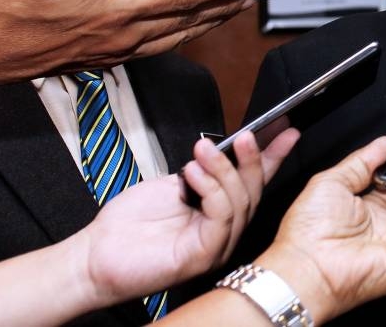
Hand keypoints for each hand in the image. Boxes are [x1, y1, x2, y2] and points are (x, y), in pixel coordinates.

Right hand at [0, 0, 252, 96]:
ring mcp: (120, 49)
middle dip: (224, 5)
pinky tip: (189, 29)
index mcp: (117, 9)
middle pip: (189, 19)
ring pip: (179, 36)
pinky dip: (184, 36)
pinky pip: (160, 47)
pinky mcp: (111, 57)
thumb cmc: (15, 7)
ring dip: (209, 22)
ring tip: (231, 9)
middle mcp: (125, 34)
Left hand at [74, 128, 298, 307]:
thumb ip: (205, 172)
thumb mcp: (176, 184)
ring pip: (240, 202)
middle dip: (252, 159)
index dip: (273, 156)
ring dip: (223, 170)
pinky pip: (222, 217)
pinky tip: (193, 174)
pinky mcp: (204, 255)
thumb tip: (229, 149)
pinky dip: (211, 189)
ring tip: (201, 151)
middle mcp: (225, 231)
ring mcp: (217, 246)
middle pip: (254, 191)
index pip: (255, 182)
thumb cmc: (132, 223)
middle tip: (244, 135)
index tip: (287, 129)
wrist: (98, 252)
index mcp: (221, 212)